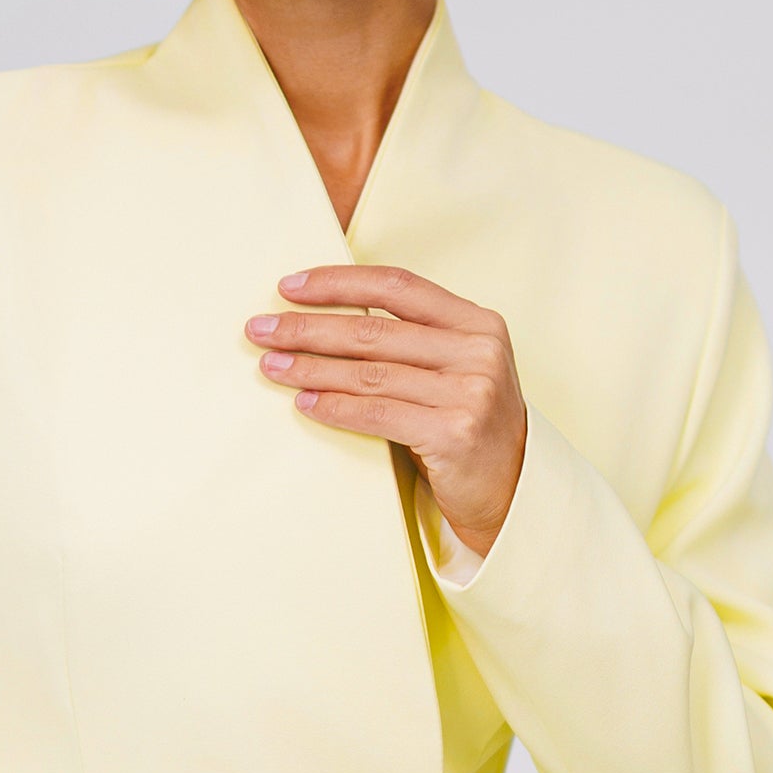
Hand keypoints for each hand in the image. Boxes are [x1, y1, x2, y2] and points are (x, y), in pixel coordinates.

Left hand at [247, 264, 527, 558]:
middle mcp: (478, 351)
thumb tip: (327, 316)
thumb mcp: (456, 368)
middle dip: (308, 328)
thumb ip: (413, 339)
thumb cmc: (470, 424)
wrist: (511, 491)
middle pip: (375, 328)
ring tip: (272, 366)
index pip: (397, 285)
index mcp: (477, 322)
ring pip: (370, 372)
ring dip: (311, 368)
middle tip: (260, 329)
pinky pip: (377, 413)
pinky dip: (334, 406)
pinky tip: (304, 402)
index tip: (289, 288)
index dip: (339, 281)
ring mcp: (471, 391)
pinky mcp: (454, 432)